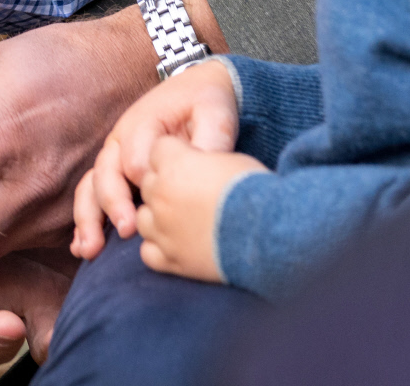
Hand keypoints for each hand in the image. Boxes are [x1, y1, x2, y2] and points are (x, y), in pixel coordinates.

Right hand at [70, 58, 239, 258]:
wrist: (197, 91)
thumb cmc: (205, 103)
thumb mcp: (214, 113)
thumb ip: (211, 137)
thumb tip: (207, 167)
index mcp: (143, 124)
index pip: (135, 156)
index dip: (143, 179)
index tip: (155, 200)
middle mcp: (121, 141)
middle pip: (106, 173)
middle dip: (113, 203)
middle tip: (128, 230)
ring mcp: (114, 158)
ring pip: (91, 187)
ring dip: (88, 218)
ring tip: (91, 250)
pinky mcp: (115, 174)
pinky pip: (91, 197)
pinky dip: (84, 223)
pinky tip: (82, 249)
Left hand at [136, 139, 267, 281]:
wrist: (265, 234)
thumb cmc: (251, 190)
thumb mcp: (228, 159)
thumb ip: (201, 159)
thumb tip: (198, 165)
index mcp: (174, 164)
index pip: (157, 150)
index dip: (175, 155)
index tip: (192, 164)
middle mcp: (162, 194)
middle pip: (148, 183)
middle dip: (165, 185)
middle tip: (191, 194)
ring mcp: (163, 229)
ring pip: (143, 218)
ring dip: (158, 217)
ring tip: (183, 220)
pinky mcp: (171, 259)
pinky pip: (148, 252)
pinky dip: (159, 247)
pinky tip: (178, 244)